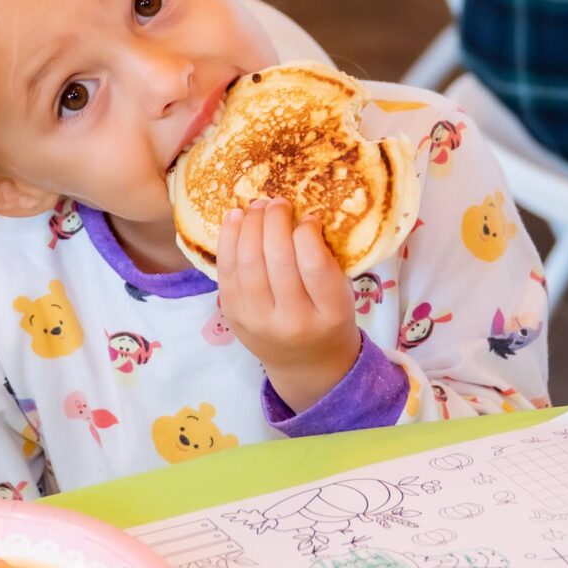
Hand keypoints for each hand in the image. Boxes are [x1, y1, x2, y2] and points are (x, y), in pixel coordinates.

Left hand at [219, 198, 360, 410]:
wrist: (305, 364)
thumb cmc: (328, 319)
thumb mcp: (342, 295)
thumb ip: (326, 262)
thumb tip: (300, 213)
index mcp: (330, 314)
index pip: (314, 266)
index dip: (307, 232)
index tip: (308, 217)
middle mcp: (291, 321)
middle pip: (277, 260)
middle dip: (275, 221)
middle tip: (279, 202)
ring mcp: (257, 321)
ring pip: (247, 263)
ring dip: (251, 226)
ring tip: (258, 206)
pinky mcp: (233, 316)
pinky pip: (226, 271)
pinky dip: (229, 239)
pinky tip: (236, 218)